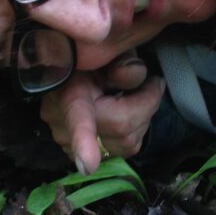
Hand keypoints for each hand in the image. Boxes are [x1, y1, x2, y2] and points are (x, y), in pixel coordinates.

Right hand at [40, 49, 165, 174]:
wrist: (66, 65)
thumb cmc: (91, 56)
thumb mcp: (108, 50)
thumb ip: (122, 61)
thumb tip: (134, 76)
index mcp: (69, 91)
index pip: (78, 116)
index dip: (84, 140)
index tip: (89, 164)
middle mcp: (62, 121)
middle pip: (121, 128)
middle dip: (147, 105)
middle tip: (153, 83)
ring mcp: (66, 141)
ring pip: (125, 144)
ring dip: (142, 120)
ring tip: (139, 98)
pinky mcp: (76, 152)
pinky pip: (119, 151)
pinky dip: (132, 133)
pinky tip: (127, 113)